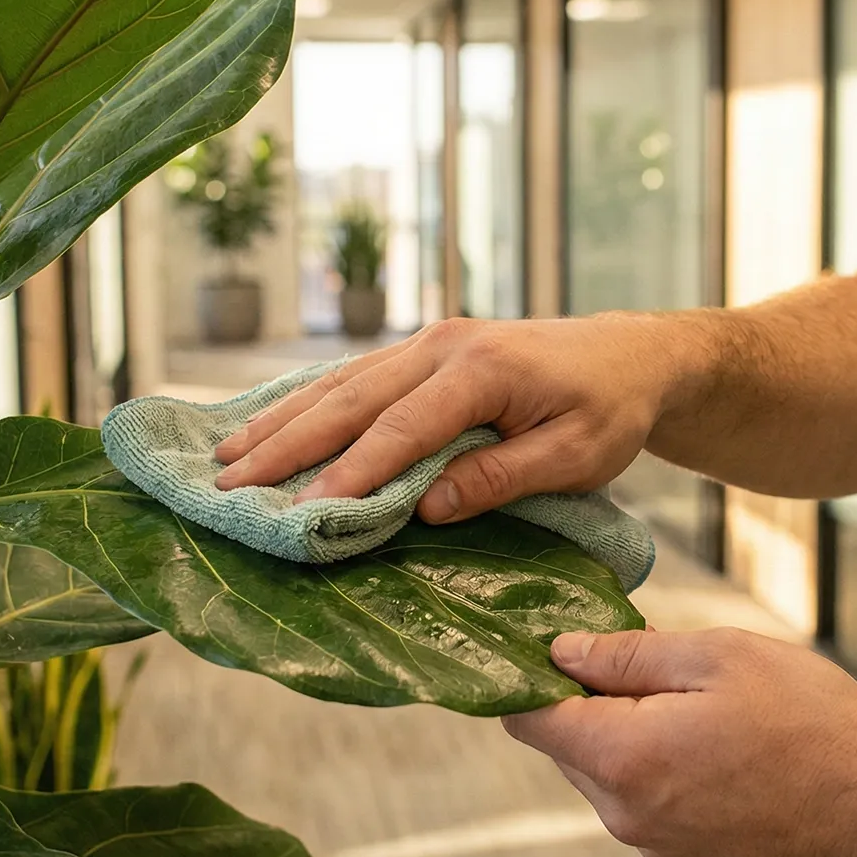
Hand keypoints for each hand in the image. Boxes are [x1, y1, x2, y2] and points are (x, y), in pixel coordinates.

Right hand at [214, 315, 680, 521]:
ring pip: (339, 383)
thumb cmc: (609, 409)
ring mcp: (427, 343)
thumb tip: (427, 507)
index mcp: (479, 370)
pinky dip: (305, 402)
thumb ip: (501, 477)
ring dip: (281, 421)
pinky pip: (352, 378)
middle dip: (285, 444)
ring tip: (224, 455)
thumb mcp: (576, 455)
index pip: (400, 430)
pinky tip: (268, 423)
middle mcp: (441, 346)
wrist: (631, 354)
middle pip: (348, 400)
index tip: (303, 513)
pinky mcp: (422, 352)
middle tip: (227, 483)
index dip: (349, 474)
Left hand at [505, 627, 856, 856]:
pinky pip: (641, 795)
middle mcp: (622, 812)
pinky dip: (655, 761)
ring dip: (626, 728)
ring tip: (693, 698)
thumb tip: (560, 651)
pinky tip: (711, 738)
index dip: (529, 672)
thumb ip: (623, 653)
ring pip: (603, 768)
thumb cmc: (811, 723)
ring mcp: (653, 840)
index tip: (550, 639)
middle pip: (564, 742)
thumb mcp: (715, 656)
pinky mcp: (683, 853)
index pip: (526, 716)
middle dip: (589, 696)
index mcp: (620, 759)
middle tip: (647, 656)